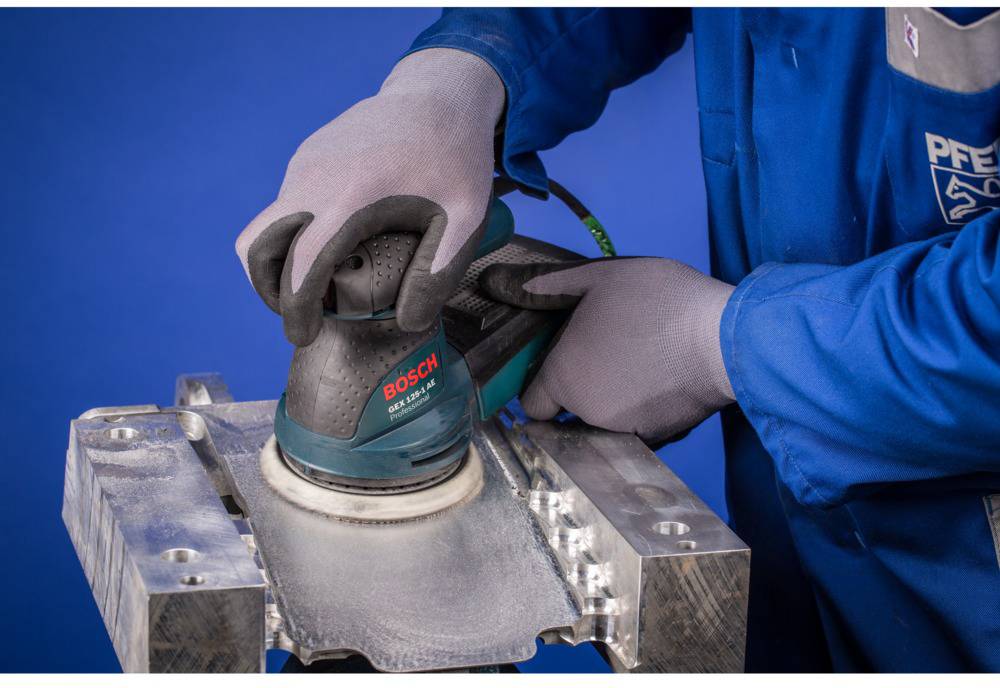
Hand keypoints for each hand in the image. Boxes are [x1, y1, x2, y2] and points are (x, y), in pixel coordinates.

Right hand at [236, 48, 504, 344]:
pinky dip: (296, 234)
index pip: (301, 262)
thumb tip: (408, 322)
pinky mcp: (308, 155)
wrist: (440, 93)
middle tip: (301, 315)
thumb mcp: (465, 218)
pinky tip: (337, 244)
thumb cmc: (456, 156)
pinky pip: (287, 203)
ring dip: (281, 262)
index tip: (302, 336)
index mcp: (351, 195)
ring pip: (268, 224)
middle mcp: (314, 177)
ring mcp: (305, 163)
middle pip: (256, 243)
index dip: (295, 308)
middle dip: (268, 288)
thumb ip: (437, 273)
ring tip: (321, 286)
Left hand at [480, 257, 735, 443]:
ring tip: (636, 362)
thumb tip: (491, 283)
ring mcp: (623, 433)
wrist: (726, 339)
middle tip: (607, 352)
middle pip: (568, 413)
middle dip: (579, 389)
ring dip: (610, 401)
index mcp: (564, 378)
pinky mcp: (658, 441)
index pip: (533, 403)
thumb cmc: (658, 302)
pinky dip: (640, 412)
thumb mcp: (596, 278)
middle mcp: (586, 414)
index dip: (543, 384)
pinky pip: (634, 431)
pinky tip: (657, 380)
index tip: (562, 363)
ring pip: (601, 422)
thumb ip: (542, 285)